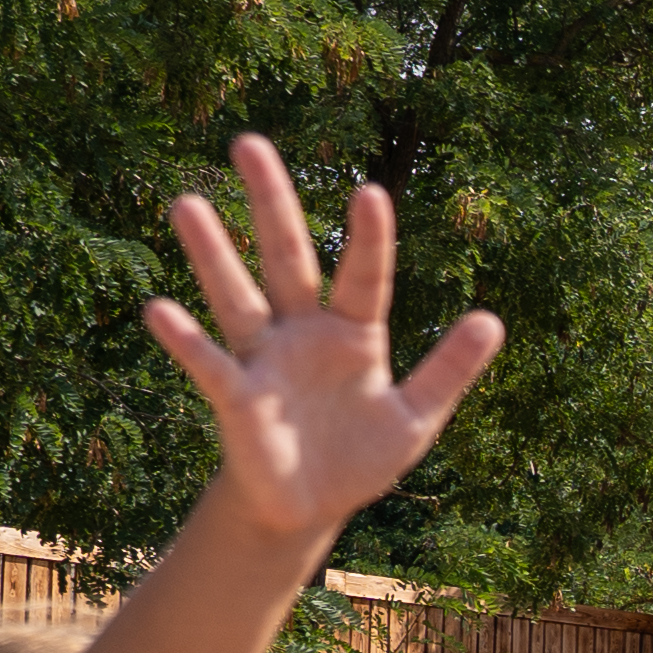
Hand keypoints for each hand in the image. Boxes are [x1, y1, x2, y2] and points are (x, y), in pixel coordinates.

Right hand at [150, 138, 502, 540]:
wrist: (309, 509)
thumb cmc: (360, 457)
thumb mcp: (416, 417)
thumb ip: (449, 370)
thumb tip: (492, 321)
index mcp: (353, 332)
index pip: (364, 275)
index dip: (370, 239)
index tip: (371, 192)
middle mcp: (303, 332)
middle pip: (286, 257)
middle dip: (271, 203)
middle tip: (248, 143)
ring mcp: (265, 360)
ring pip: (236, 295)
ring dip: (212, 253)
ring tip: (186, 202)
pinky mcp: (236, 399)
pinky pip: (209, 363)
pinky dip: (185, 340)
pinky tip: (159, 310)